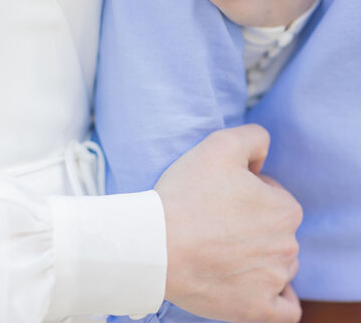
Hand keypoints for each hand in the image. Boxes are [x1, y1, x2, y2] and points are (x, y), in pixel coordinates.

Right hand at [155, 125, 302, 322]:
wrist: (154, 245)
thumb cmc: (186, 194)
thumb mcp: (220, 144)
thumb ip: (254, 137)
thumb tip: (263, 158)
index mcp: (285, 209)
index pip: (275, 195)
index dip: (249, 190)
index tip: (222, 195)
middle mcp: (287, 247)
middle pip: (276, 230)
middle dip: (254, 223)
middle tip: (218, 220)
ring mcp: (273, 282)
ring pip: (279, 265)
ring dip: (260, 256)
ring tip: (224, 250)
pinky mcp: (256, 310)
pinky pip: (285, 309)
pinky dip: (276, 297)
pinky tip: (256, 284)